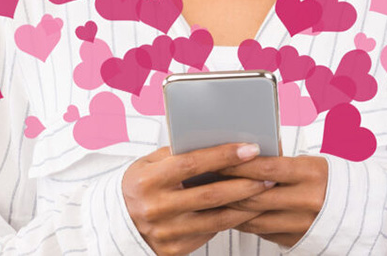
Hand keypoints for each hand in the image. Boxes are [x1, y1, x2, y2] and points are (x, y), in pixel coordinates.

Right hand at [122, 142, 275, 255]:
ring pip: (215, 218)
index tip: (248, 148)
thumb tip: (213, 141)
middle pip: (210, 194)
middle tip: (267, 173)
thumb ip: (177, 154)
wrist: (118, 224)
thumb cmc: (139, 186)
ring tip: (264, 190)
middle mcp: (157, 208)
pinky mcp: (175, 250)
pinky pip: (210, 233)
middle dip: (244, 183)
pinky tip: (245, 208)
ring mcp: (167, 232)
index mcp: (149, 180)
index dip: (223, 155)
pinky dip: (230, 220)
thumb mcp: (149, 164)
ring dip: (245, 204)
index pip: (192, 164)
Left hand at [217, 154, 328, 248]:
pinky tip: (232, 215)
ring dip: (231, 209)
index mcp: (310, 173)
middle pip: (255, 196)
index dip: (238, 165)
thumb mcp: (308, 163)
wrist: (360, 209)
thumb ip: (280, 163)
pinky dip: (245, 223)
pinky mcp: (297, 240)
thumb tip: (246, 158)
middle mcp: (306, 200)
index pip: (265, 168)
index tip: (218, 159)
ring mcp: (302, 224)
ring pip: (256, 218)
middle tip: (206, 180)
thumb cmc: (328, 179)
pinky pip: (264, 233)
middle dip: (227, 188)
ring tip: (213, 198)